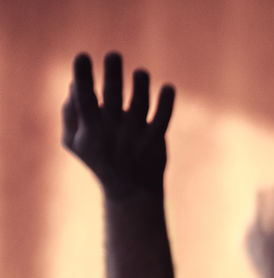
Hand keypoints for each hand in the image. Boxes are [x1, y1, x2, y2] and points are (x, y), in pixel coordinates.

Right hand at [61, 53, 174, 199]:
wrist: (131, 192)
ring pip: (139, 107)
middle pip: (112, 98)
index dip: (83, 77)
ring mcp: (136, 137)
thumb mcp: (75, 143)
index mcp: (91, 129)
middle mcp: (113, 131)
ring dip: (140, 87)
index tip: (82, 56)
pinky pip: (162, 119)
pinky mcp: (155, 141)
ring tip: (141, 73)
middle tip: (114, 55)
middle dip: (112, 75)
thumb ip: (70, 116)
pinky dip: (166, 104)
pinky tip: (169, 88)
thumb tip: (74, 84)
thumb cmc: (99, 161)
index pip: (84, 99)